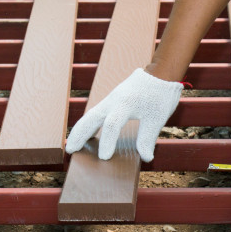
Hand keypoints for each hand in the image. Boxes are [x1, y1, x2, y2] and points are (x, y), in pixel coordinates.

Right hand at [65, 68, 183, 161]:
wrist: (160, 74)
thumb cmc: (160, 96)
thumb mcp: (157, 118)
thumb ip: (148, 138)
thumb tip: (147, 158)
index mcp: (126, 104)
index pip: (112, 125)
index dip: (107, 142)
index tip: (104, 158)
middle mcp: (114, 100)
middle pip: (92, 117)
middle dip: (80, 134)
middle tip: (70, 150)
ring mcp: (111, 99)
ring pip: (91, 115)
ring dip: (80, 129)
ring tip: (71, 145)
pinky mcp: (112, 100)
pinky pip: (96, 113)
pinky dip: (88, 124)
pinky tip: (87, 135)